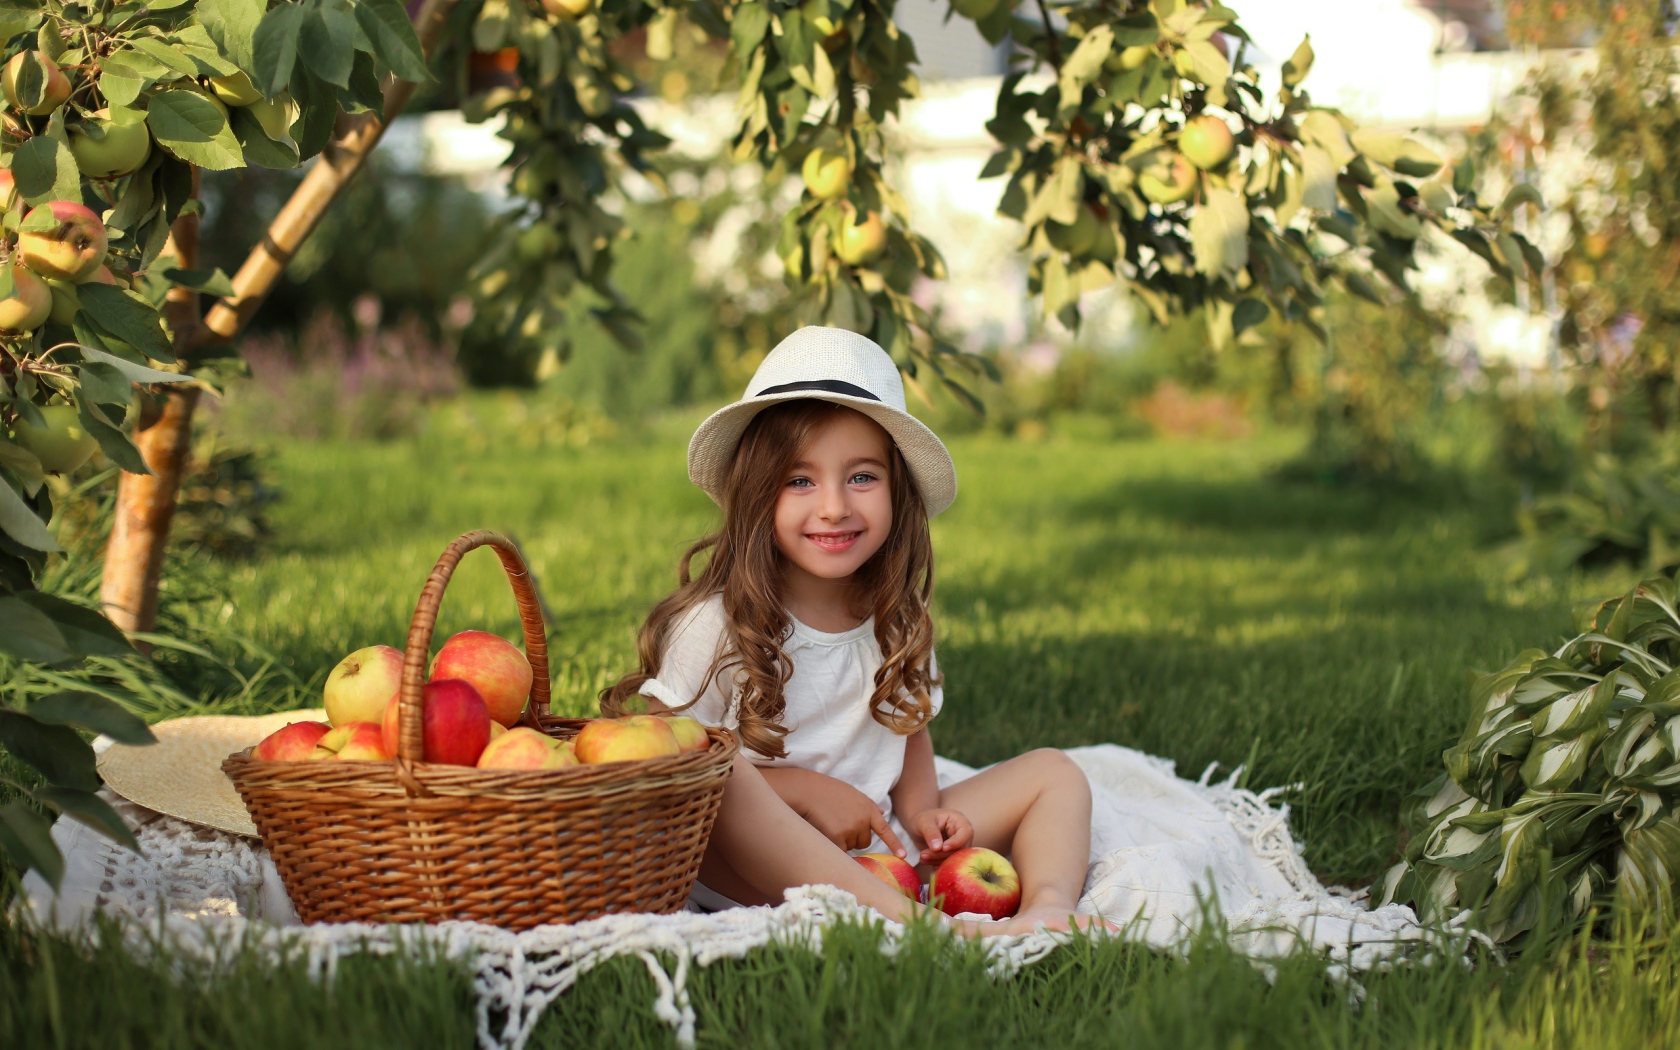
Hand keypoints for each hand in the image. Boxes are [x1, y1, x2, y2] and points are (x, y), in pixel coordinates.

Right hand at [767, 768, 907, 857]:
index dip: (894, 843)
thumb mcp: (853, 793)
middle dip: (854, 837)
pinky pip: (840, 851)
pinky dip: (834, 845)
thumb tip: (882, 812)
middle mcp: (863, 821)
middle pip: (864, 842)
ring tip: (831, 822)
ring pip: (850, 846)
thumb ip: (868, 804)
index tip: (904, 856)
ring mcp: (851, 830)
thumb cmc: (828, 790)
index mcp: (869, 809)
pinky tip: (826, 830)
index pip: (885, 830)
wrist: (809, 790)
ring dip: (842, 840)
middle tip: (840, 822)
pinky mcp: (839, 838)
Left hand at [907, 808, 971, 863]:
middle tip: (924, 855)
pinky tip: (925, 861)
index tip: (942, 848)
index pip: (966, 833)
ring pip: (955, 859)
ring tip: (922, 858)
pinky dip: (937, 864)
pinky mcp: (953, 856)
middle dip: (942, 854)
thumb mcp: (923, 822)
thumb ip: (931, 832)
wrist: (919, 827)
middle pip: (961, 849)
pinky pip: (949, 864)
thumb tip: (937, 848)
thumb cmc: (923, 820)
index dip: (956, 842)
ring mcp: (959, 847)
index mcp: (960, 821)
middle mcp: (963, 835)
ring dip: (938, 861)